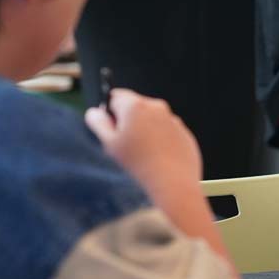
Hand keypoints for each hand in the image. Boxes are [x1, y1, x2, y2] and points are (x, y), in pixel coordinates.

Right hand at [85, 89, 202, 195]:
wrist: (173, 182)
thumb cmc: (139, 163)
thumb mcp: (110, 144)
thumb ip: (98, 123)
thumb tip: (94, 112)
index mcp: (135, 106)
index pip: (115, 96)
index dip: (109, 112)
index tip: (110, 128)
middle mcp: (156, 107)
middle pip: (134, 106)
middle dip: (127, 120)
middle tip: (125, 144)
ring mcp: (173, 119)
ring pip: (151, 119)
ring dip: (144, 130)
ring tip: (142, 154)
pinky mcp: (183, 132)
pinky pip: (166, 131)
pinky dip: (160, 140)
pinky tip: (157, 158)